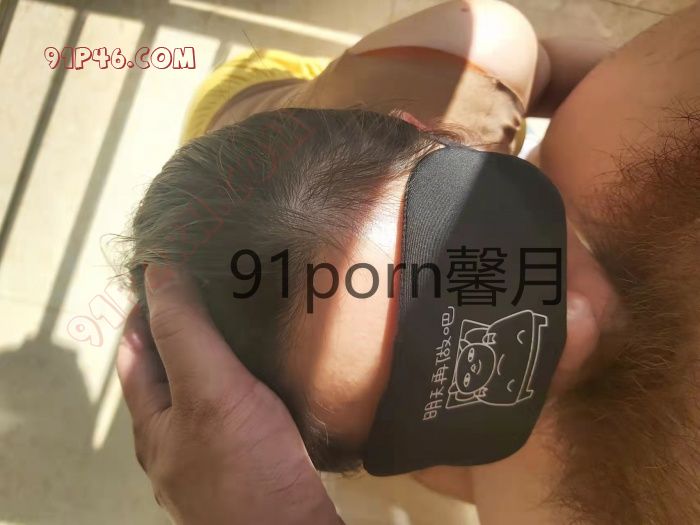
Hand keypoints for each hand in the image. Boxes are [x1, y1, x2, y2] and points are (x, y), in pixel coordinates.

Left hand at [117, 265, 340, 524]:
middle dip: (183, 326)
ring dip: (216, 352)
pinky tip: (269, 370)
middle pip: (169, 369)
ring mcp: (212, 454)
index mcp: (154, 422)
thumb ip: (184, 334)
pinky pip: (235, 408)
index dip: (145, 305)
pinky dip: (243, 379)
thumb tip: (157, 272)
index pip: (136, 348)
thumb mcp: (209, 392)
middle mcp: (176, 440)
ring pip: (205, 390)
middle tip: (212, 284)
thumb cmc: (248, 472)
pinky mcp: (248, 462)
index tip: (167, 267)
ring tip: (243, 318)